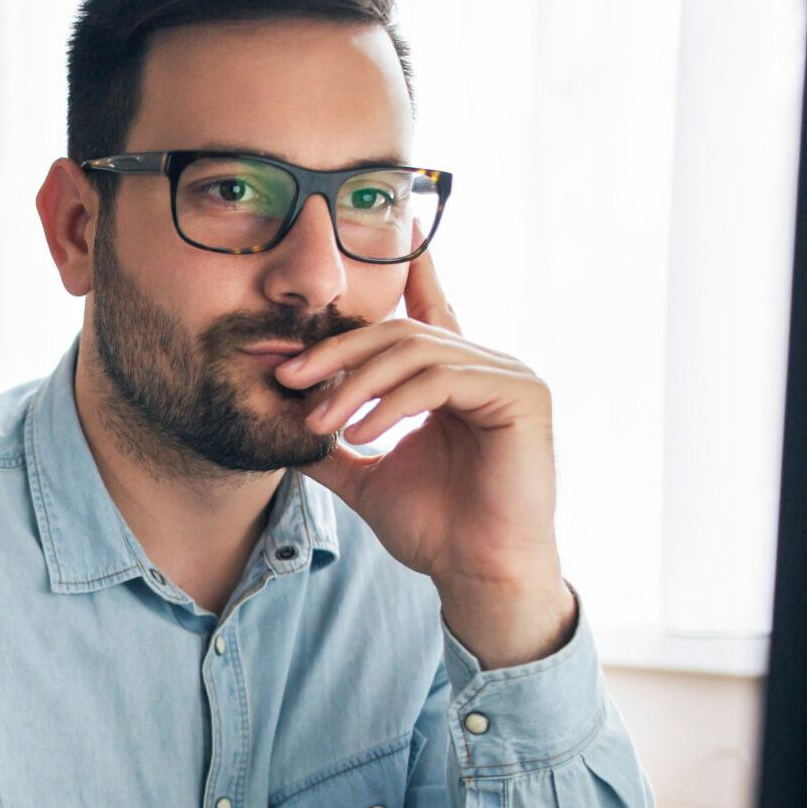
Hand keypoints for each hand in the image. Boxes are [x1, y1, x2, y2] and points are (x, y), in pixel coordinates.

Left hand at [275, 250, 574, 666]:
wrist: (478, 574)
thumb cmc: (436, 529)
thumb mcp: (366, 476)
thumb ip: (333, 444)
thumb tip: (284, 424)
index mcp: (455, 375)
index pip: (424, 313)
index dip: (406, 273)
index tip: (385, 233)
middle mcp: (487, 365)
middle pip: (400, 332)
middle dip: (338, 353)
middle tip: (290, 380)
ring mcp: (509, 375)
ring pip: (416, 352)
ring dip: (356, 384)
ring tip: (320, 423)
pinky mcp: (521, 395)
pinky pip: (442, 379)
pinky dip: (394, 403)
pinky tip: (363, 433)